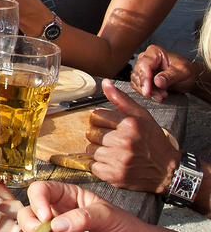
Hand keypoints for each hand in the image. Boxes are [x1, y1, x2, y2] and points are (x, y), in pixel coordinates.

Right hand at [18, 181, 159, 231]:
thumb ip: (84, 217)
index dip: (37, 200)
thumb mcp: (107, 215)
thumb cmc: (124, 225)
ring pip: (31, 227)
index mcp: (67, 195)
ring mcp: (58, 227)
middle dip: (30, 221)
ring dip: (33, 231)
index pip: (41, 189)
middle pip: (29, 210)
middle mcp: (57, 211)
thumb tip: (57, 225)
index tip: (46, 218)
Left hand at [86, 78, 179, 193]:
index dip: (102, 121)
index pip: (96, 116)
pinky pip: (92, 165)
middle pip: (91, 133)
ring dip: (99, 150)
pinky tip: (111, 163)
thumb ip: (121, 99)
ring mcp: (119, 159)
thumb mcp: (142, 116)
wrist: (168, 171)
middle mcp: (124, 141)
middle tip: (112, 140)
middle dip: (99, 136)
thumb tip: (106, 83)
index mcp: (130, 124)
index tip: (110, 126)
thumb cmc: (154, 142)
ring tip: (114, 152)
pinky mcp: (114, 175)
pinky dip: (99, 165)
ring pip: (90, 149)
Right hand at [131, 44, 200, 101]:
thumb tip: (157, 81)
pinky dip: (147, 92)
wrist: (190, 77)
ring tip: (162, 96)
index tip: (147, 92)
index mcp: (154, 52)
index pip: (144, 65)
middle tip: (160, 96)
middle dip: (147, 87)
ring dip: (148, 91)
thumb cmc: (188, 71)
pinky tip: (158, 95)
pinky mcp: (143, 76)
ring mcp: (143, 67)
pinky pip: (138, 85)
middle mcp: (146, 58)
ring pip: (136, 81)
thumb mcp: (182, 73)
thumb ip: (170, 76)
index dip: (144, 79)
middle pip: (138, 74)